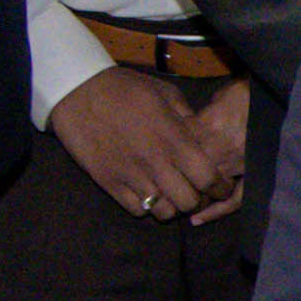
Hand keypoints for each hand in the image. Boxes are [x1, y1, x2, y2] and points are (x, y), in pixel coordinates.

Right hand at [49, 67, 243, 222]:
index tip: (222, 187)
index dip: (220, 187)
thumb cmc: (124, 88)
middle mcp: (155, 162)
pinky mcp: (108, 182)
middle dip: (199, 201)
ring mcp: (131, 175)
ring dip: (172, 207)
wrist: (78, 90)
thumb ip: (187, 117)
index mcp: (174, 139)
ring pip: (164, 212)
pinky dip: (146, 207)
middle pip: (189, 202)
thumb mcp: (164, 93)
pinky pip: (136, 210)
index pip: (208, 178)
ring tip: (171, 196)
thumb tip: (201, 135)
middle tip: (196, 194)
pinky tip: (147, 194)